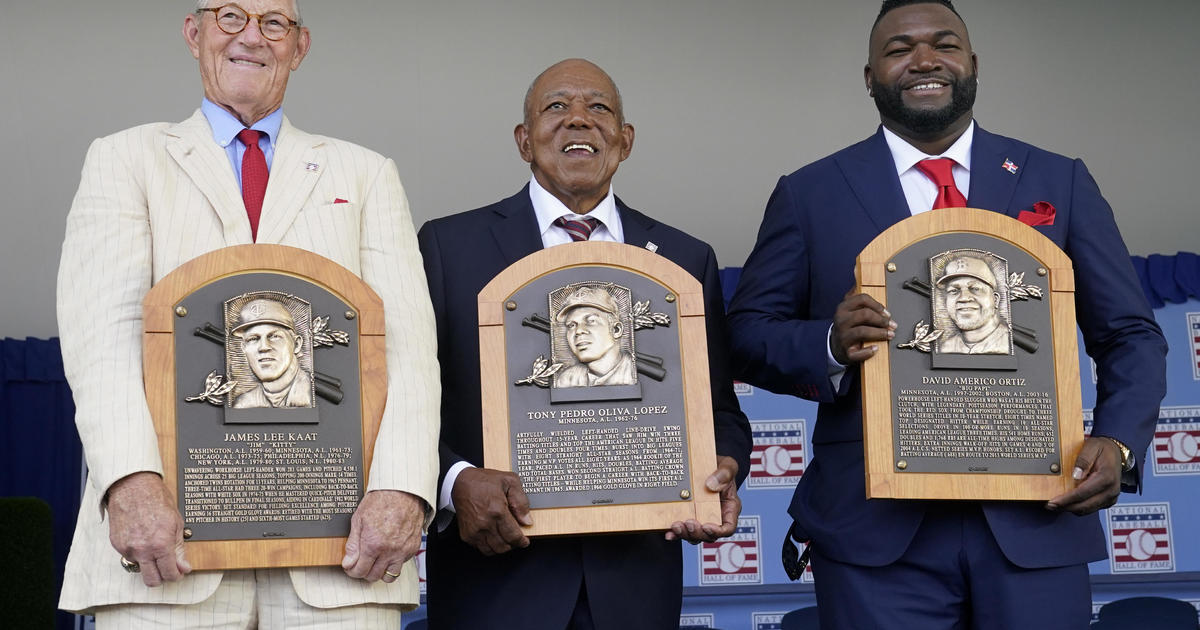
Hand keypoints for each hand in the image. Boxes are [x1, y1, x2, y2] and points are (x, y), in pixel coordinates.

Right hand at [105, 471, 190, 586]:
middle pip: (151, 580)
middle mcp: (142, 550)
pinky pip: (129, 556)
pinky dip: (137, 551)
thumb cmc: (156, 500)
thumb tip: (184, 567)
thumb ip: (179, 548)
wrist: (133, 487)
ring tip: (153, 544)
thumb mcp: (176, 523)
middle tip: (167, 569)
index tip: (178, 573)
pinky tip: (142, 536)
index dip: (176, 575)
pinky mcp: (117, 544)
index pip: (169, 573)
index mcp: (160, 544)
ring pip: (139, 568)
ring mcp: (127, 548)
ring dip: (148, 562)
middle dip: (161, 578)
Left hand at [342, 490, 424, 582]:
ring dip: (380, 572)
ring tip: (375, 562)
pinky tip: (388, 552)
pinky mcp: (413, 547)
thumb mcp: (359, 519)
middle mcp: (389, 551)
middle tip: (361, 564)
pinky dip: (394, 562)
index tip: (350, 567)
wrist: (403, 490)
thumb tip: (348, 562)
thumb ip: (353, 544)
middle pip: (373, 576)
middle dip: (364, 573)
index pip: (360, 571)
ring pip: (390, 576)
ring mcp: (403, 550)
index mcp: (373, 544)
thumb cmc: (382, 499)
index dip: (352, 571)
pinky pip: (402, 564)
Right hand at [451, 467, 531, 555]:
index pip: (513, 536)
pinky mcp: (466, 534)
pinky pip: (481, 548)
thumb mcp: (510, 481)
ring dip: (501, 547)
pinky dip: (490, 546)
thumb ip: (521, 501)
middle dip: (513, 545)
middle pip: (504, 546)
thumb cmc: (483, 481)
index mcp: (497, 511)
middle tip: (516, 539)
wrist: (460, 482)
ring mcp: (474, 531)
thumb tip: (526, 520)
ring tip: (505, 538)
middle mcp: (485, 523)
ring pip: (492, 551)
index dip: (522, 541)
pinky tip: (494, 537)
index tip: (524, 541)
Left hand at [666, 456, 740, 542]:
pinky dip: (675, 533)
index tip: (707, 526)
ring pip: (695, 535)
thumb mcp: (728, 465)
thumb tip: (711, 485)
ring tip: (676, 526)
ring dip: (685, 534)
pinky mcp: (688, 515)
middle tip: (688, 523)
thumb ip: (725, 474)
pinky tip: (668, 532)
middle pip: (709, 535)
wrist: (704, 463)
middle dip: (698, 533)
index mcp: (729, 508)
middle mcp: (716, 517)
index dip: (718, 531)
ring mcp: (701, 518)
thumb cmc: (720, 467)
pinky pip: (682, 530)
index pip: (728, 528)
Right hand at [830, 291, 895, 364]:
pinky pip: (858, 353)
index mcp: (843, 308)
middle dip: (882, 320)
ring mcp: (842, 337)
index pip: (862, 299)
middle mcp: (841, 321)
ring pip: (863, 332)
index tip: (887, 312)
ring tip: (890, 334)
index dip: (877, 305)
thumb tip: (857, 270)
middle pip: (865, 315)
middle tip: (892, 324)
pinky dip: (868, 351)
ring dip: (880, 333)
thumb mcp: (848, 307)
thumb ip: (855, 292)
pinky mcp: (846, 352)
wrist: (835, 346)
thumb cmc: (847, 325)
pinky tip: (876, 349)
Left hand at [1046, 437, 1122, 514]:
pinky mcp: (1108, 501)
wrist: (1116, 452)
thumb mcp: (1091, 446)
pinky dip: (1078, 507)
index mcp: (1107, 477)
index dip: (1066, 499)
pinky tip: (1067, 502)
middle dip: (1066, 507)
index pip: (1083, 493)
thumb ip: (1083, 459)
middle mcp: (1111, 490)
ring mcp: (1110, 497)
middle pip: (1085, 505)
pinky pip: (1091, 508)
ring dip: (1071, 508)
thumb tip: (1075, 475)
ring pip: (1087, 509)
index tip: (1053, 502)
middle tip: (1050, 505)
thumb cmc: (1102, 449)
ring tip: (1056, 505)